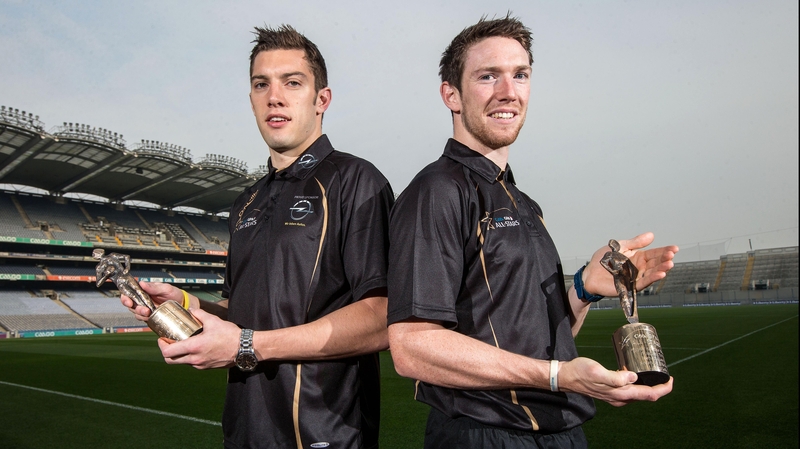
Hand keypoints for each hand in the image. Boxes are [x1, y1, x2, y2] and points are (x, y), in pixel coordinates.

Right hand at [119, 281, 180, 320]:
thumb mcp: (166, 288)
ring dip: (140, 313)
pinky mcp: (148, 315)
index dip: (125, 296)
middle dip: (133, 306)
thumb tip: (142, 283)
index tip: (128, 300)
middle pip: (129, 303)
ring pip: (135, 311)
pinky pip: (142, 318)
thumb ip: (154, 287)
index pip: (129, 291)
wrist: (182, 304)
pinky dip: (144, 318)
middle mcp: (142, 298)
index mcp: (144, 290)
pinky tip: (150, 316)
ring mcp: (145, 307)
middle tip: (142, 308)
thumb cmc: (174, 294)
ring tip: (149, 312)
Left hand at [157, 308, 239, 369]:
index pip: (168, 352)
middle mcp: (194, 359)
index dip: (161, 346)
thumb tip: (191, 310)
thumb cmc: (230, 335)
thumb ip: (200, 314)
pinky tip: (195, 348)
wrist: (245, 348)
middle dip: (166, 352)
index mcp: (194, 347)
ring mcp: (200, 365)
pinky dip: (189, 357)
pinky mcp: (207, 367)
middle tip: (168, 343)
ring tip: (182, 344)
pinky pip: (193, 363)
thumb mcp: (213, 321)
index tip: (161, 339)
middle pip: (171, 361)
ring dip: (179, 355)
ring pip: (182, 362)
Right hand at [559, 357, 673, 405]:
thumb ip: (615, 377)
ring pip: (639, 394)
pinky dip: (638, 384)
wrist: (566, 376)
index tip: (671, 379)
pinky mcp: (611, 392)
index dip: (663, 388)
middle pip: (647, 396)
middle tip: (666, 376)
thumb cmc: (580, 372)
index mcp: (620, 393)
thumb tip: (634, 377)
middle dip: (659, 388)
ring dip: (649, 386)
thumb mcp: (597, 372)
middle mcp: (620, 398)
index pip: (649, 394)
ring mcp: (616, 397)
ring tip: (654, 374)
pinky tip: (634, 374)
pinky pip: (631, 391)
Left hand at [582, 232, 678, 297]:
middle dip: (664, 259)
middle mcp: (639, 268)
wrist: (590, 273)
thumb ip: (635, 243)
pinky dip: (652, 279)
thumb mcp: (620, 247)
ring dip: (661, 269)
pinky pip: (643, 283)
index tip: (674, 248)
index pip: (654, 254)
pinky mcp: (630, 287)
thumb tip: (651, 235)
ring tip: (669, 264)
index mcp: (638, 257)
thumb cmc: (604, 260)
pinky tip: (661, 274)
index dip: (664, 251)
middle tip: (672, 255)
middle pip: (655, 264)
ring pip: (652, 274)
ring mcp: (635, 277)